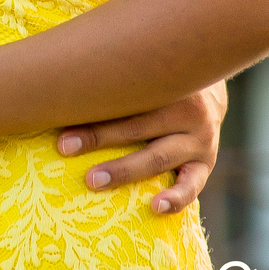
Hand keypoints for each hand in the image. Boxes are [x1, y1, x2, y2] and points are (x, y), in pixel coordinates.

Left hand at [55, 80, 227, 213]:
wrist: (208, 78)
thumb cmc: (161, 71)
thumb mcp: (149, 63)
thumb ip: (120, 65)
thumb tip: (67, 62)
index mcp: (171, 81)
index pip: (128, 95)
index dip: (94, 105)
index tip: (60, 114)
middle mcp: (188, 110)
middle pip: (137, 126)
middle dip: (98, 136)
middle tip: (64, 146)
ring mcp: (200, 138)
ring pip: (158, 156)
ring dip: (124, 170)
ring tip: (93, 180)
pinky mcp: (206, 163)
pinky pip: (192, 184)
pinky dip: (176, 198)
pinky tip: (156, 207)